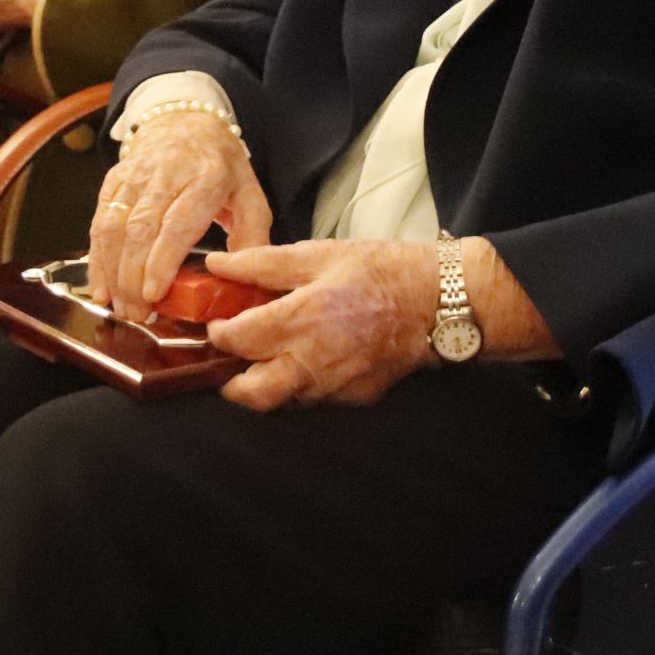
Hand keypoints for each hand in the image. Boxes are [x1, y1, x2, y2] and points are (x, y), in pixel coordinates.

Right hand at [87, 112, 271, 321]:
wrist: (185, 120)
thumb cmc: (221, 166)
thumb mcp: (250, 195)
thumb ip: (251, 237)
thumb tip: (242, 279)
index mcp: (206, 178)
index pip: (177, 223)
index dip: (160, 261)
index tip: (152, 293)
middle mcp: (166, 174)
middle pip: (139, 229)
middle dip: (132, 277)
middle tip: (137, 314)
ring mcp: (135, 176)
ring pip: (113, 226)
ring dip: (111, 271)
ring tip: (118, 306)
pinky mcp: (114, 180)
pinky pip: (99, 220)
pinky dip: (96, 256)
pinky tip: (100, 285)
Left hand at [202, 239, 436, 409]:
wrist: (437, 301)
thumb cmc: (381, 271)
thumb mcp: (318, 254)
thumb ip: (262, 264)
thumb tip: (218, 264)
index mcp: (303, 318)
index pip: (238, 340)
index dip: (217, 333)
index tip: (217, 322)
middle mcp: (316, 360)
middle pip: (252, 394)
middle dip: (230, 381)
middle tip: (230, 358)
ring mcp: (336, 385)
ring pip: (282, 400)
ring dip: (266, 383)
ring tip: (268, 355)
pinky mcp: (355, 397)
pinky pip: (313, 399)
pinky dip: (301, 383)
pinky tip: (307, 357)